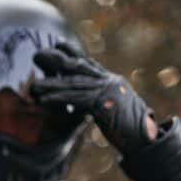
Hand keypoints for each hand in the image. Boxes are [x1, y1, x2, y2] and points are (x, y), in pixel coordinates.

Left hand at [31, 41, 156, 153]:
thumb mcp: (114, 109)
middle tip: (38, 54)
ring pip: (74, 84)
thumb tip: (87, 103)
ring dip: (52, 85)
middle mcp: (110, 82)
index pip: (90, 64)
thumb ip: (101, 102)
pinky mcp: (102, 104)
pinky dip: (58, 99)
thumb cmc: (130, 128)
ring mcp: (107, 91)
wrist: (146, 137)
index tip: (59, 44)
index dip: (74, 53)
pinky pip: (76, 100)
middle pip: (80, 68)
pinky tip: (44, 100)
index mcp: (113, 81)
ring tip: (34, 86)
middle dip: (58, 61)